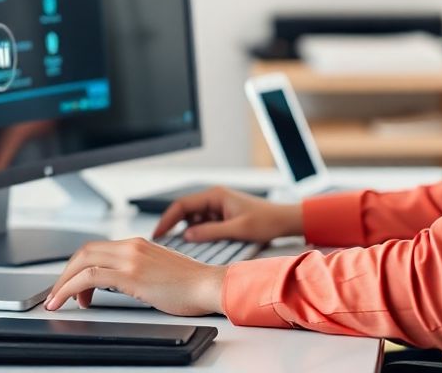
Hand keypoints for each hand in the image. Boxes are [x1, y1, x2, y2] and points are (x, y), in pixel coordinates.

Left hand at [44, 238, 226, 315]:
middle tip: (58, 294)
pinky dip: (70, 288)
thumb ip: (138, 270)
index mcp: (138, 244)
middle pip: (84, 252)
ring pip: (82, 262)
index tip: (72, 285)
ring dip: (64, 282)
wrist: (209, 285)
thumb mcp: (158, 270)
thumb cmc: (190, 284)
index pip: (96, 249)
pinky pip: (90, 277)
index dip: (78, 266)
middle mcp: (132, 246)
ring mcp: (131, 258)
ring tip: (58, 301)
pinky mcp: (131, 275)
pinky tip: (65, 301)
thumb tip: (119, 282)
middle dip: (65, 273)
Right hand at [151, 185, 302, 242]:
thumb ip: (211, 232)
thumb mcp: (238, 229)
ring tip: (173, 247)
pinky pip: (202, 222)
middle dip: (171, 225)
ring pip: (192, 217)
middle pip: (184, 210)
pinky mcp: (222, 215)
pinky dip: (195, 232)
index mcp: (216, 195)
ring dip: (183, 230)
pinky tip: (192, 245)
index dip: (167, 220)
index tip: (157, 234)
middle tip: (160, 242)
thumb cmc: (266, 221)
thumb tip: (187, 235)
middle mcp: (214, 198)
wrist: (284, 220)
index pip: (182, 205)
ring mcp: (218, 206)